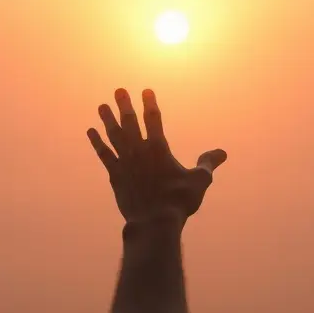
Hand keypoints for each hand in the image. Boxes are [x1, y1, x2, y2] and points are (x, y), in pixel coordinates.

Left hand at [87, 88, 226, 228]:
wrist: (153, 222)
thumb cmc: (178, 201)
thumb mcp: (200, 181)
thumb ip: (208, 163)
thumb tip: (222, 152)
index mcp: (159, 149)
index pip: (153, 120)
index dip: (150, 104)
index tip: (146, 91)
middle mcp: (139, 151)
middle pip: (130, 123)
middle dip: (125, 105)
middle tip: (119, 90)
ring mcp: (125, 163)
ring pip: (114, 136)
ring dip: (108, 120)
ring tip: (102, 106)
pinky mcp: (115, 176)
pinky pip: (104, 154)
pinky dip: (97, 143)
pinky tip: (91, 132)